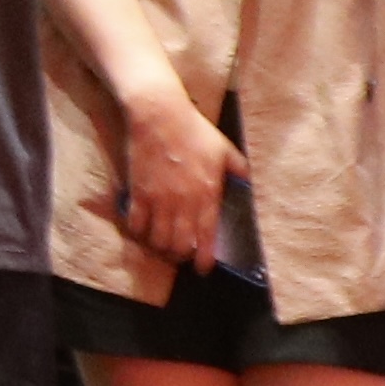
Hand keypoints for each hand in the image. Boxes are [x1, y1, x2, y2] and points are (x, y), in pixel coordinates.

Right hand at [117, 87, 238, 274]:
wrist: (160, 116)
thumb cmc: (194, 131)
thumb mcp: (225, 149)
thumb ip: (238, 169)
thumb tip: (248, 181)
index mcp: (207, 194)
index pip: (207, 237)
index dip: (204, 258)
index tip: (202, 268)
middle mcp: (183, 203)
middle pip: (179, 245)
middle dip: (180, 256)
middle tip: (180, 255)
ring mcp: (159, 199)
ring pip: (158, 239)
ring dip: (160, 248)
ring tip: (162, 246)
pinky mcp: (139, 192)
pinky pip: (136, 223)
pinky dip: (139, 232)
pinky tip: (142, 231)